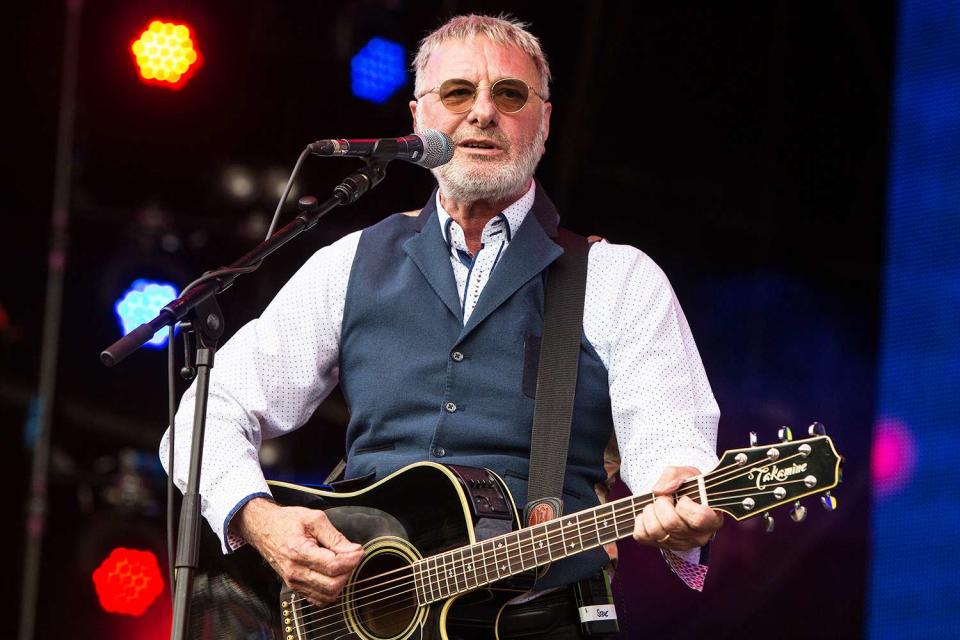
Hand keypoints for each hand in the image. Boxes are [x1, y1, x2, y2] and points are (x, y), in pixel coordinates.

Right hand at [235, 497, 363, 604]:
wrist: (263, 529)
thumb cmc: (286, 522)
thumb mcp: (313, 519)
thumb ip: (335, 536)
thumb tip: (353, 550)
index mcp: (298, 552)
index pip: (333, 566)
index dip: (352, 559)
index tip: (359, 550)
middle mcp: (295, 572)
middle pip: (333, 585)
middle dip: (348, 570)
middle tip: (351, 555)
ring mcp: (294, 583)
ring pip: (328, 596)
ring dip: (341, 581)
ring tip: (341, 563)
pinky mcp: (295, 588)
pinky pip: (319, 599)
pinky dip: (330, 591)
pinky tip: (332, 575)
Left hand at [632, 466, 723, 551]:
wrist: (679, 500)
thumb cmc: (688, 488)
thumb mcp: (686, 474)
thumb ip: (674, 475)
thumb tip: (659, 490)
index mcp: (712, 520)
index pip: (698, 518)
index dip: (685, 505)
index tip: (683, 497)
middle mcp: (698, 537)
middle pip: (671, 523)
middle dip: (662, 503)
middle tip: (665, 497)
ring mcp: (679, 544)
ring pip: (655, 531)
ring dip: (650, 511)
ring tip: (656, 505)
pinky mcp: (661, 546)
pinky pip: (641, 535)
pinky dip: (640, 520)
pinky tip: (650, 514)